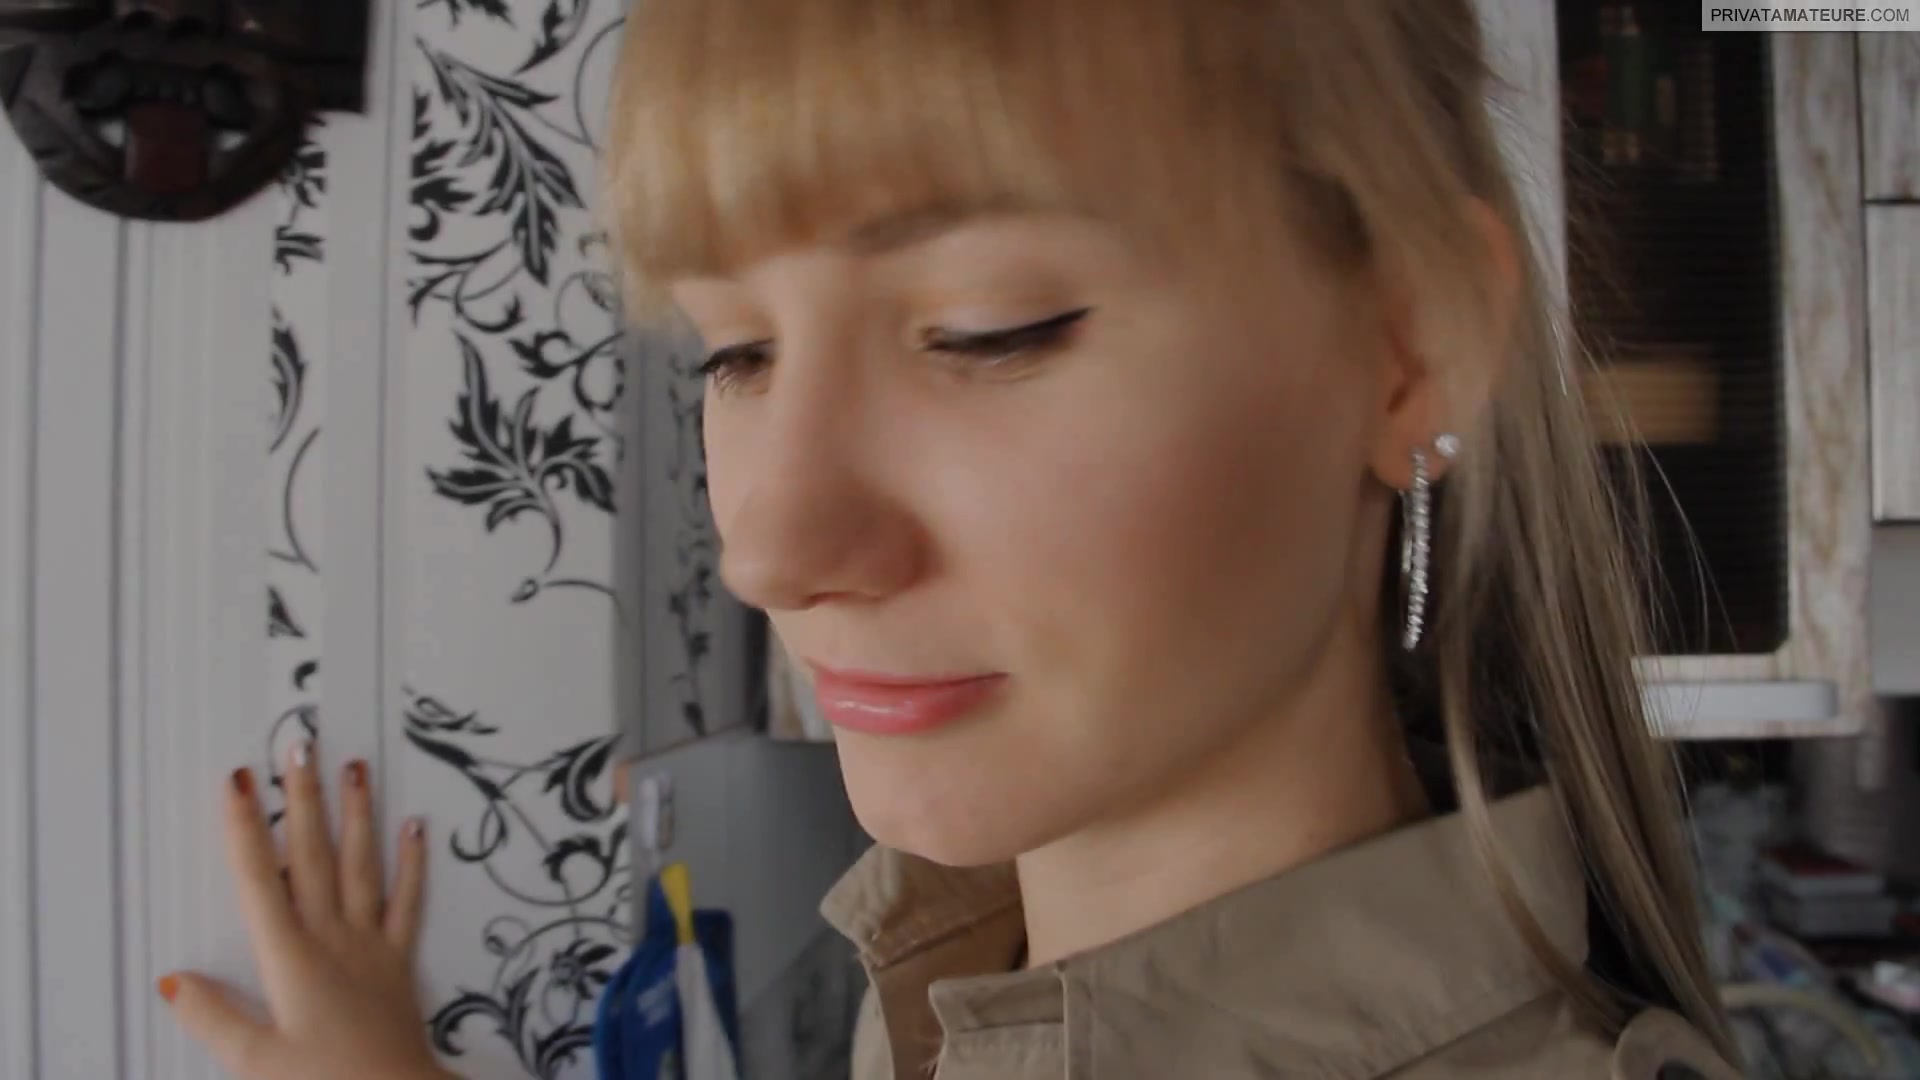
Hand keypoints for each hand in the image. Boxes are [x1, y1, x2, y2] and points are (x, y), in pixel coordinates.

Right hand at [158, 743, 455, 1079]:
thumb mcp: (254, 1060)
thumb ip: (213, 1017)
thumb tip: (173, 979)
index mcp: (289, 958)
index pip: (258, 881)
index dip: (246, 829)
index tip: (238, 780)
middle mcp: (331, 938)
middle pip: (311, 857)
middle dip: (302, 799)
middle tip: (300, 745)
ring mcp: (369, 944)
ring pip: (361, 866)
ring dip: (357, 815)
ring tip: (356, 767)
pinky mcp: (398, 960)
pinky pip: (406, 901)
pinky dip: (412, 863)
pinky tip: (415, 827)